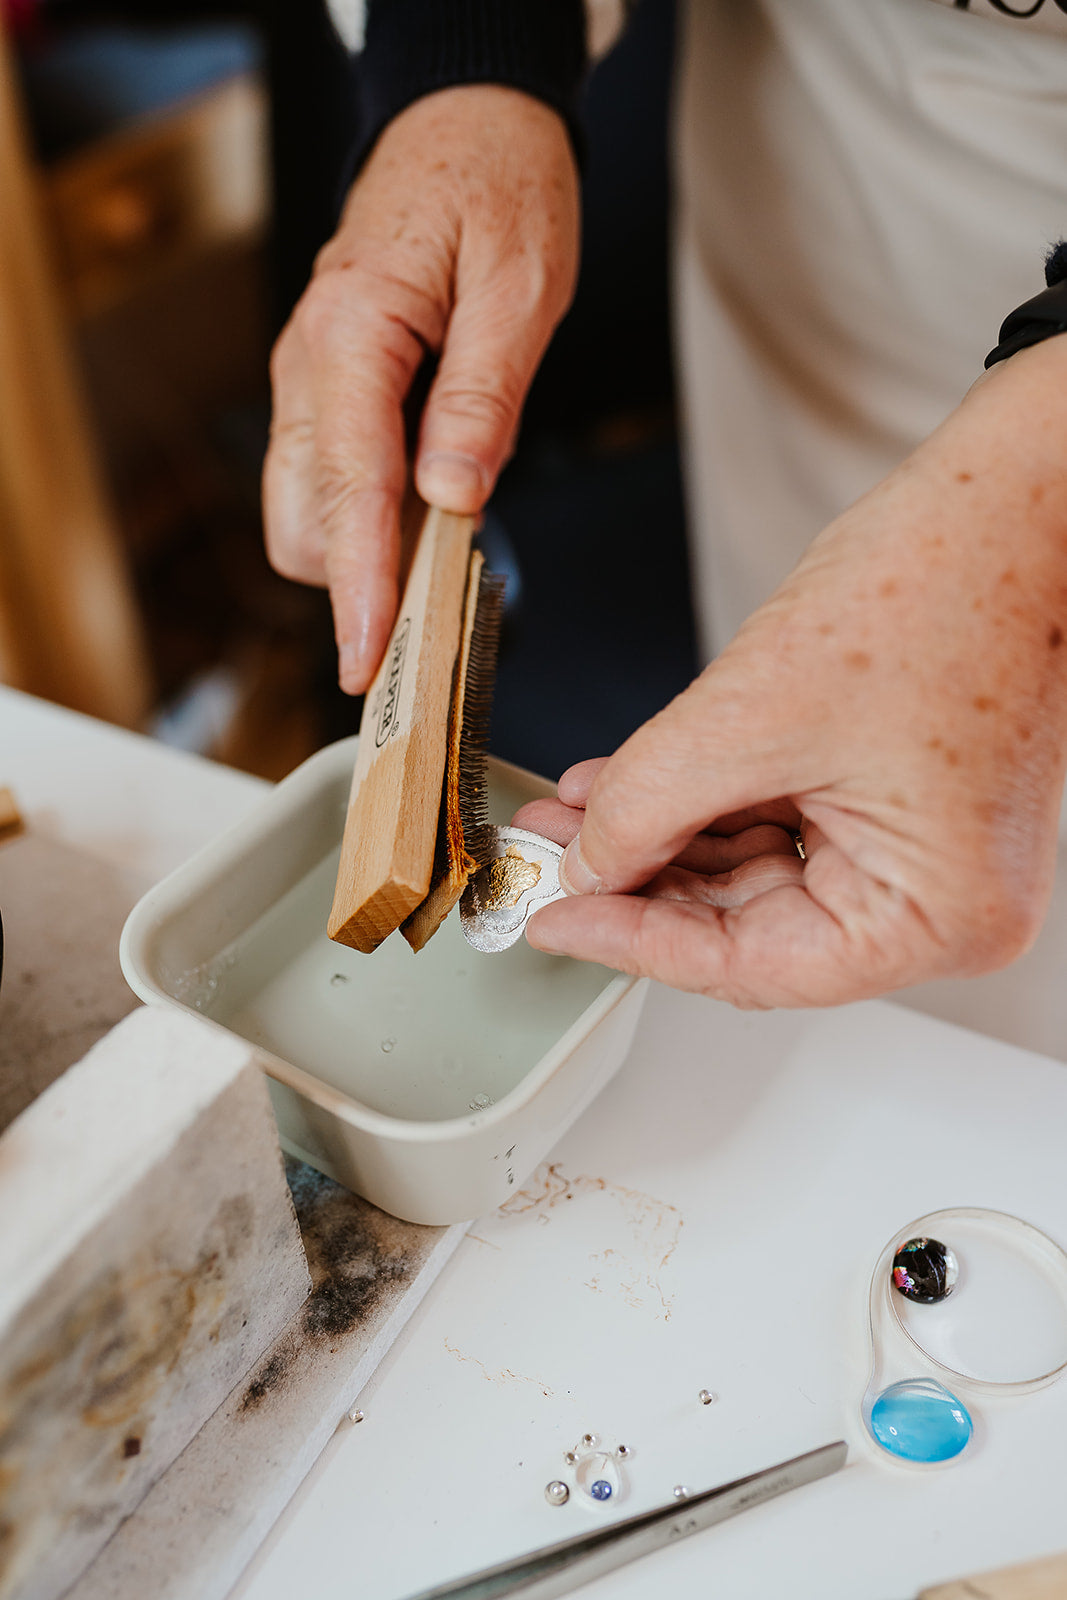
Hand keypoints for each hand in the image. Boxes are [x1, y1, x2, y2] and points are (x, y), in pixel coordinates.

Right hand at [263, 86, 579, 691]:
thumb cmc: (497, 187)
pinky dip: (366, 520)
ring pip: (304, 509)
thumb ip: (482, 399)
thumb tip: (455, 498)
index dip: (362, 584)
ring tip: (442, 571)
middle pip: (302, 519)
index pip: (351, 487)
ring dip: (360, 556)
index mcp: (353, 334)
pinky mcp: (326, 391)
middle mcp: (310, 363)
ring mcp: (309, 379)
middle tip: (430, 630)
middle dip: (354, 585)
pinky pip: (327, 479)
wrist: (464, 122)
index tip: (371, 658)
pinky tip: (425, 522)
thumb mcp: (518, 289)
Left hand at [518, 339, 1066, 1006]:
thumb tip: (586, 863)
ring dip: (661, 839)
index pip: (752, 967)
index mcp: (935, 914)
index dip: (635, 943)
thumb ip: (650, 804)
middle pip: (751, 927)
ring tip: (574, 814)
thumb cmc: (944, 585)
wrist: (1012, 498)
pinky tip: (629, 786)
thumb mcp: (753, 714)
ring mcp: (921, 853)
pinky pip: (782, 825)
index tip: (553, 921)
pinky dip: (703, 804)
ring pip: (755, 874)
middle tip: (548, 860)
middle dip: (640, 881)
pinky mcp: (899, 803)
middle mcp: (940, 902)